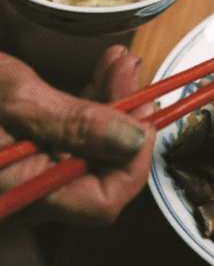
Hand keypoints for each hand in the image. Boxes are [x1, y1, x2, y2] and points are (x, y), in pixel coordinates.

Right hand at [0, 46, 155, 224]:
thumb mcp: (7, 93)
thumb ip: (71, 119)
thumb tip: (133, 138)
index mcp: (13, 196)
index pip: (101, 203)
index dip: (134, 159)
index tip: (148, 110)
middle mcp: (16, 201)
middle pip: (95, 177)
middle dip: (124, 121)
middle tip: (132, 70)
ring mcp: (13, 184)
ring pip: (81, 157)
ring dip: (106, 109)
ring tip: (117, 62)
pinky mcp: (9, 163)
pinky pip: (56, 146)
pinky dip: (79, 112)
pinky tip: (94, 76)